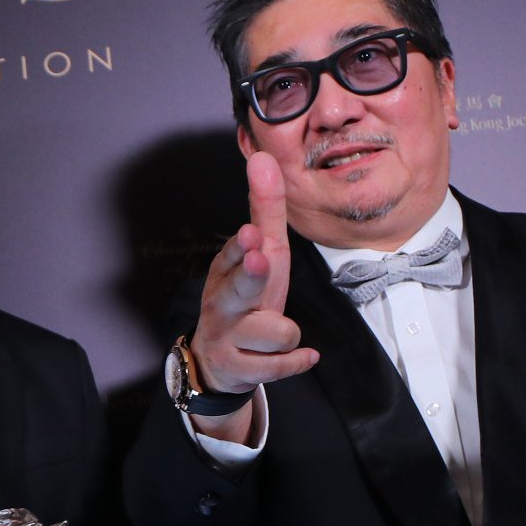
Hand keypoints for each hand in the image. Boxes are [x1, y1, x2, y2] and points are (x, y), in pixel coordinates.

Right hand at [188, 153, 319, 437]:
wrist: (217, 360)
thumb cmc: (246, 298)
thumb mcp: (258, 254)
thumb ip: (264, 209)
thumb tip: (263, 157)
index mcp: (226, 270)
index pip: (234, 254)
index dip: (243, 247)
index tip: (251, 236)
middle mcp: (222, 301)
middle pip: (237, 289)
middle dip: (250, 277)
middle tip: (260, 262)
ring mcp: (228, 336)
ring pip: (272, 331)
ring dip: (286, 333)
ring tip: (279, 332)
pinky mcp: (239, 368)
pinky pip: (278, 366)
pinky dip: (296, 362)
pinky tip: (307, 356)